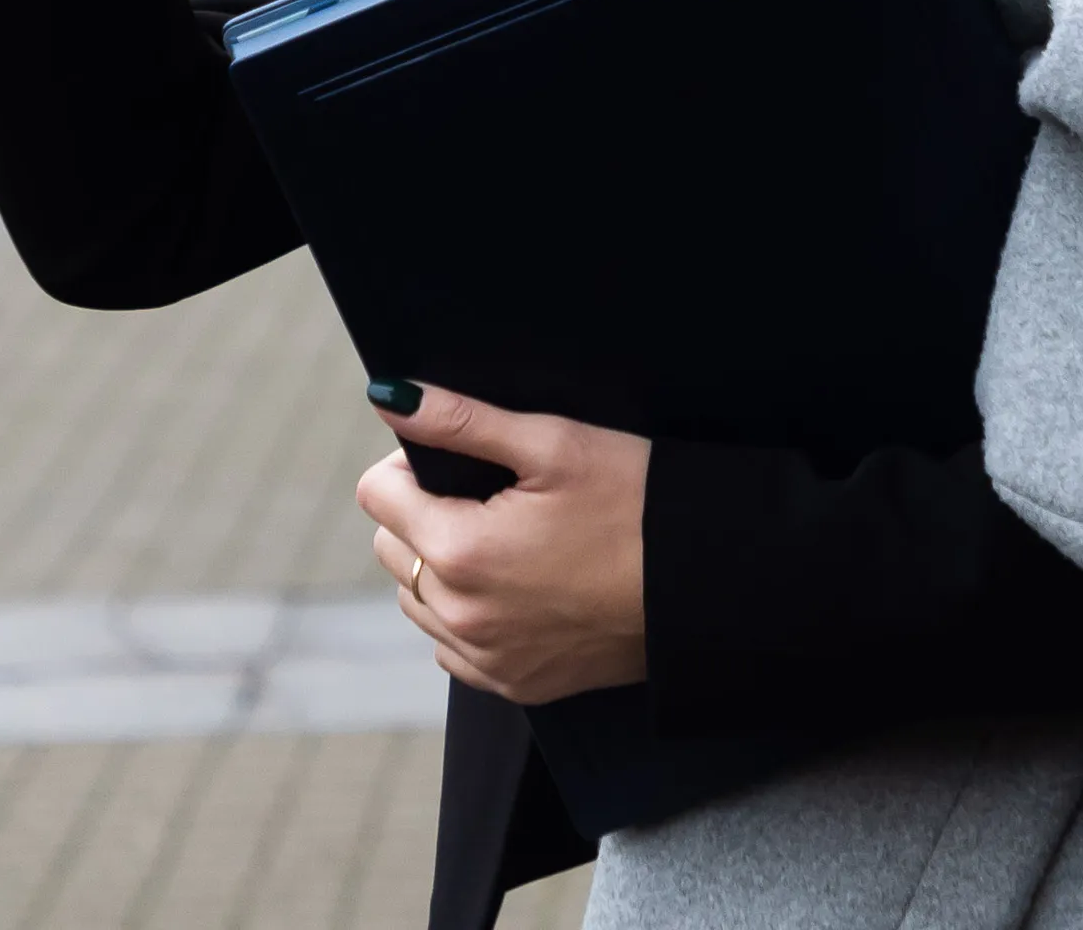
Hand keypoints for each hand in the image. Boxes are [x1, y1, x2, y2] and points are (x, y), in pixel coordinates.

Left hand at [356, 384, 651, 704]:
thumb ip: (462, 421)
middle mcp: (460, 616)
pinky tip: (519, 588)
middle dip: (423, 515)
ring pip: (417, 600)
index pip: (376, 494)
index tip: (462, 460)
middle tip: (492, 497)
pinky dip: (469, 616)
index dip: (410, 464)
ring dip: (441, 568)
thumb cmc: (638, 503)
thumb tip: (388, 398)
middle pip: (390, 549)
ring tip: (509, 541)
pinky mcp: (514, 684)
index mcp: (460, 550)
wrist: (706, 583)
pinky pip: (452, 647)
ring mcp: (485, 659)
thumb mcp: (555, 444)